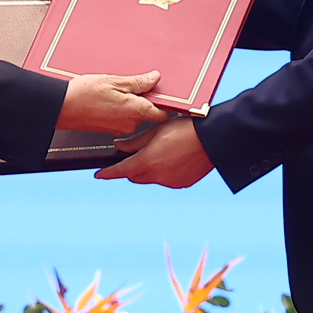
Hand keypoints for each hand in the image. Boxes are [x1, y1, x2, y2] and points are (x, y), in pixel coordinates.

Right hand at [57, 70, 164, 135]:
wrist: (60, 108)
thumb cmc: (83, 95)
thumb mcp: (114, 81)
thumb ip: (138, 82)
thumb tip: (154, 78)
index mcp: (136, 111)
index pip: (163, 113)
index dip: (163, 102)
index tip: (158, 91)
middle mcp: (130, 124)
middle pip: (148, 113)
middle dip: (144, 99)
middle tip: (131, 85)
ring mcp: (119, 128)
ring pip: (134, 115)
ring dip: (130, 103)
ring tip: (114, 91)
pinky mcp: (109, 129)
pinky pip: (122, 118)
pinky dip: (119, 109)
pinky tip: (107, 99)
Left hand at [97, 116, 213, 187]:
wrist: (214, 138)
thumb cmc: (185, 128)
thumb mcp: (156, 130)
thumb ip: (135, 141)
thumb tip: (119, 146)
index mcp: (148, 161)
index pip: (121, 170)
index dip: (108, 173)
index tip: (99, 174)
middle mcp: (157, 175)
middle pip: (135, 176)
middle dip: (131, 168)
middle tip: (135, 155)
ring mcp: (170, 181)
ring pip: (151, 178)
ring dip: (149, 169)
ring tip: (162, 152)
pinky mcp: (182, 183)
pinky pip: (166, 180)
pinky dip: (164, 172)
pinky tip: (173, 159)